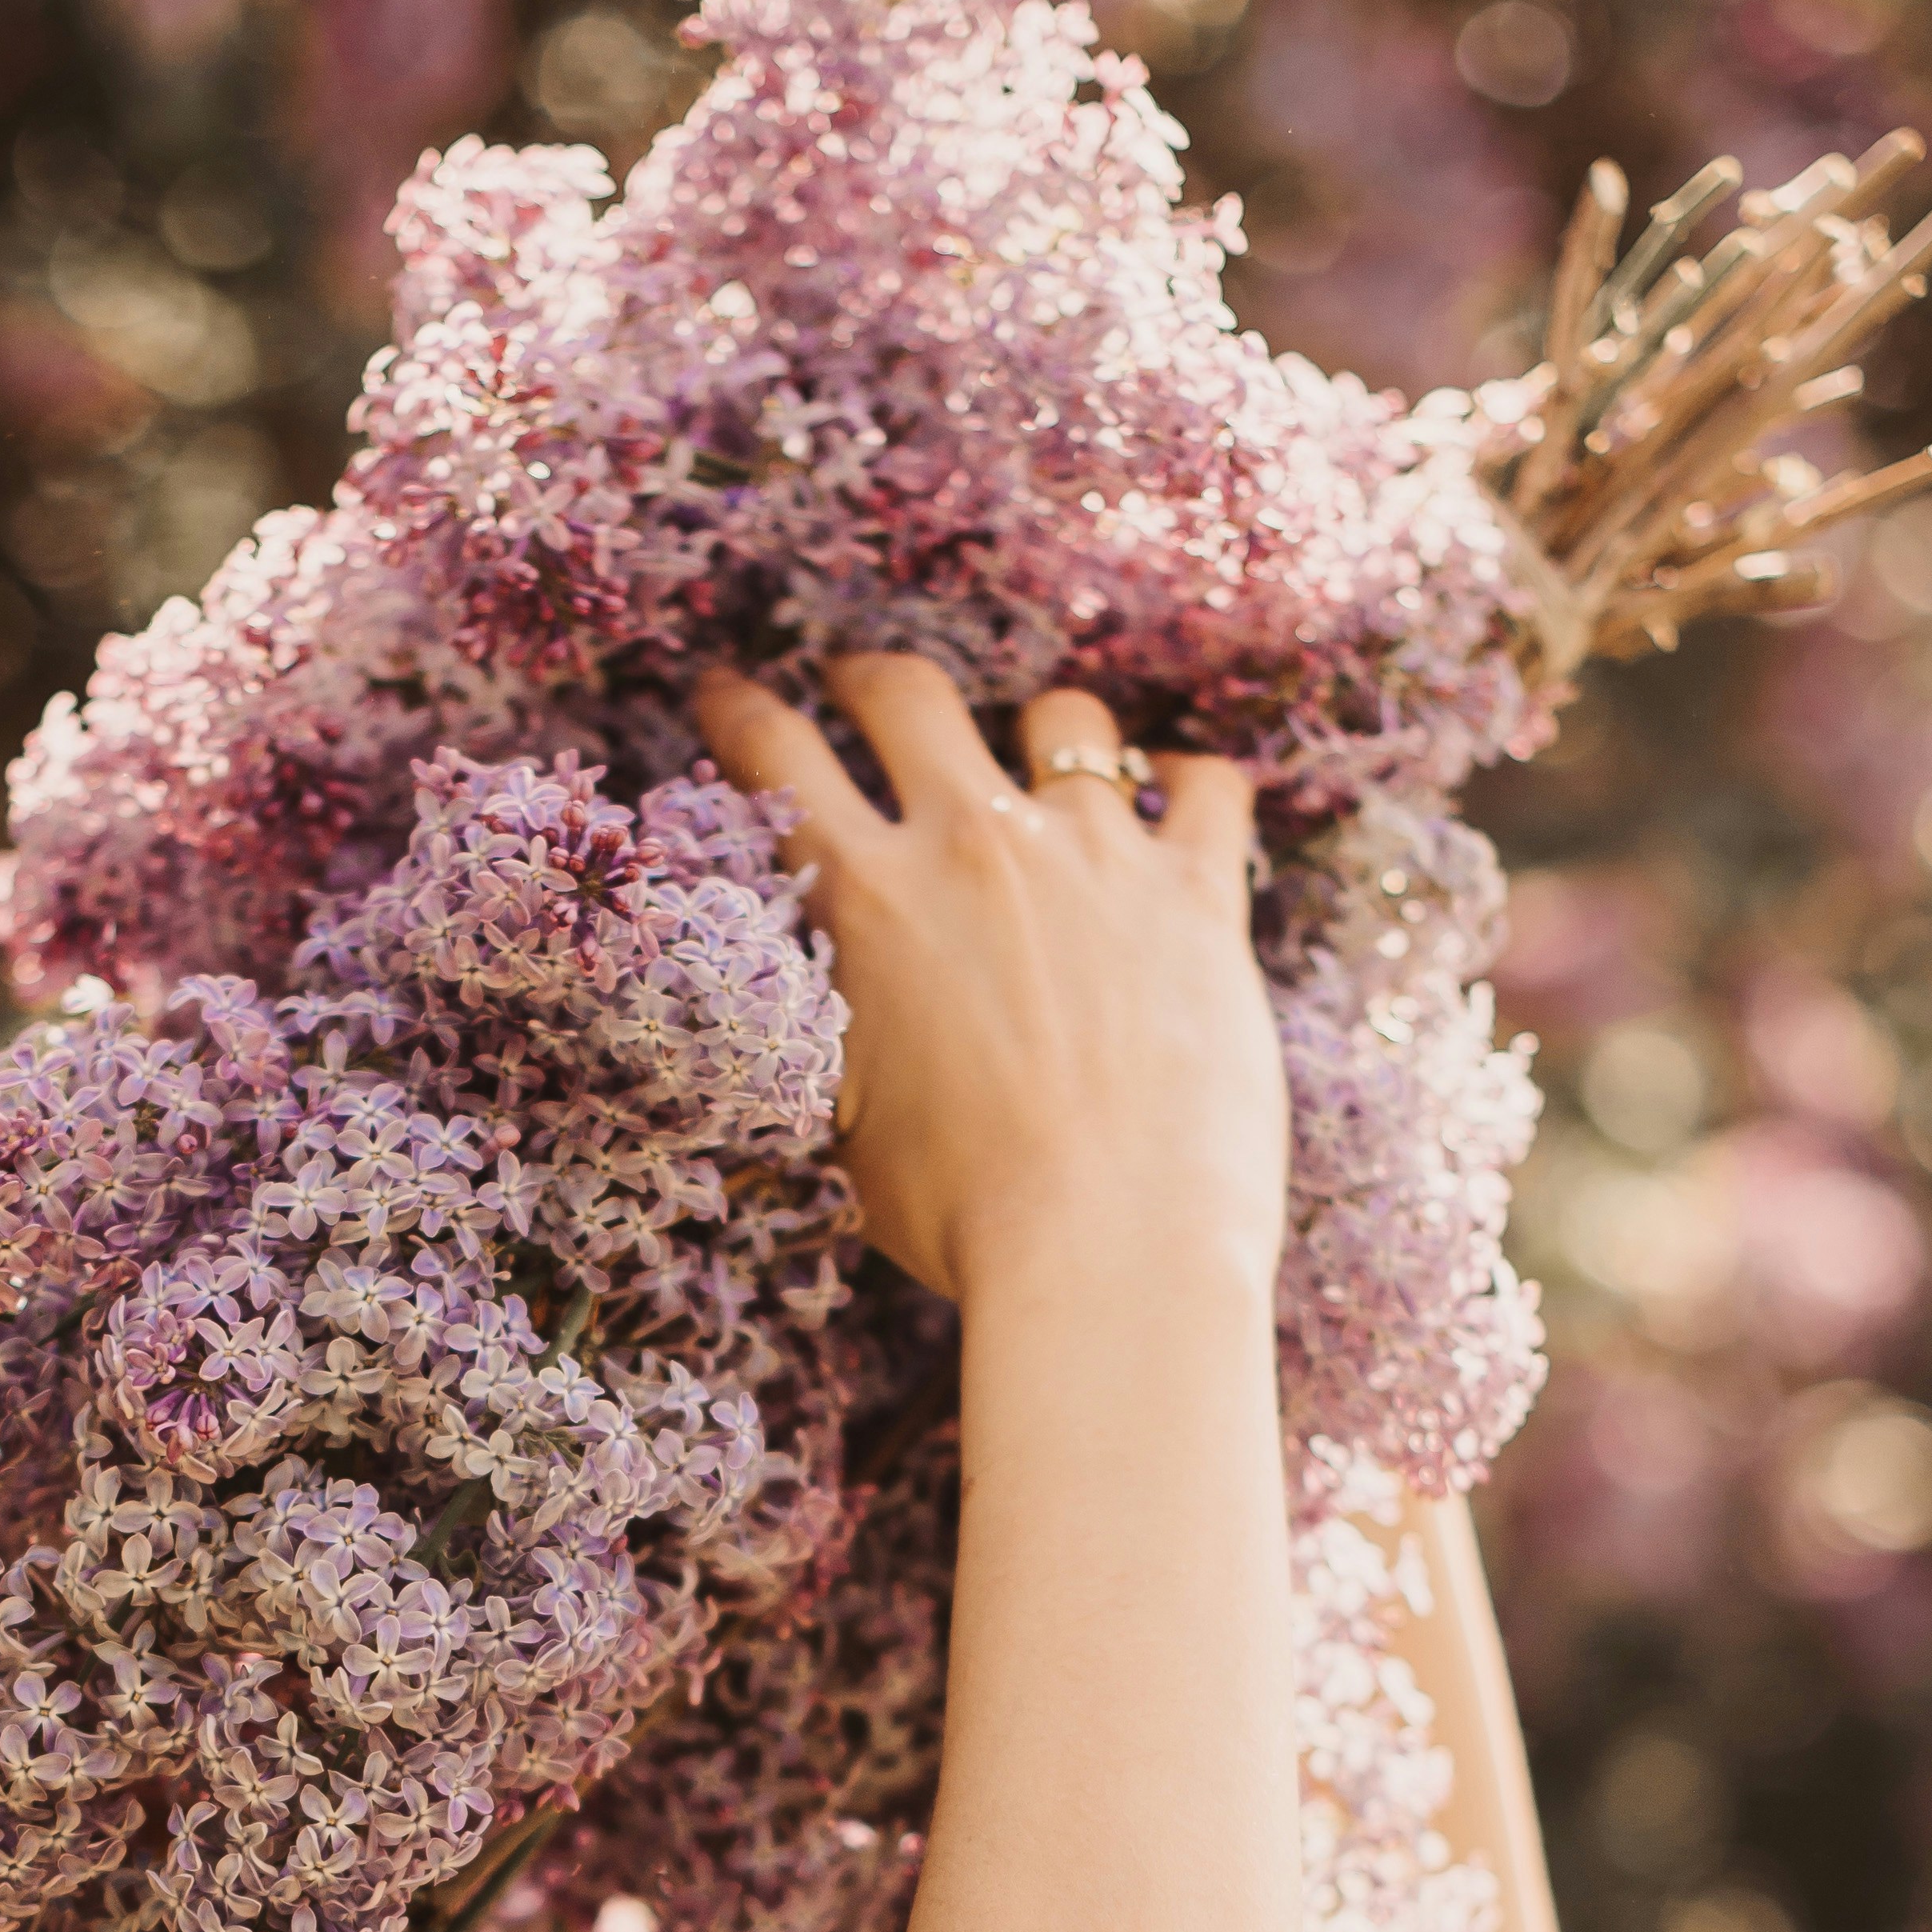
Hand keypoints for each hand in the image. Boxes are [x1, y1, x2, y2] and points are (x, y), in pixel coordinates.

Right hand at [695, 655, 1285, 1316]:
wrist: (1109, 1251)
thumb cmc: (963, 1218)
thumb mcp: (845, 1118)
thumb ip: (829, 1024)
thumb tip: (811, 997)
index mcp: (867, 899)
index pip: (775, 756)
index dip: (739, 709)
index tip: (727, 692)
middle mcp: (975, 846)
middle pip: (909, 696)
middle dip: (871, 680)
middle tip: (861, 689)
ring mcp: (1097, 855)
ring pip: (1066, 719)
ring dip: (1043, 733)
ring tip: (1044, 761)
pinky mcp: (1200, 892)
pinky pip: (1204, 787)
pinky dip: (1186, 787)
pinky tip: (1178, 807)